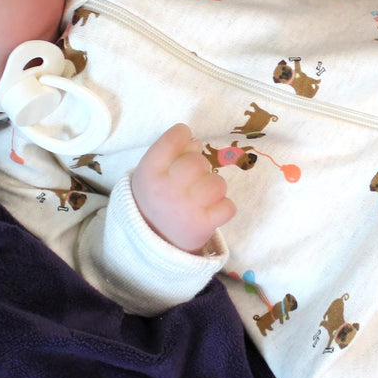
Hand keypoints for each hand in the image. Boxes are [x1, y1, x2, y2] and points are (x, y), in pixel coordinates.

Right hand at [132, 124, 235, 252]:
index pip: (172, 140)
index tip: (185, 139)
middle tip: (192, 177)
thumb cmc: (157, 199)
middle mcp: (165, 190)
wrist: (152, 242)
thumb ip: (171, 153)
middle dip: (200, 166)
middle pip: (197, 161)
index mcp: (149, 173)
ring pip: (217, 183)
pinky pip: (228, 206)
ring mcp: (185, 209)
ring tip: (202, 196)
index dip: (182, 134)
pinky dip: (223, 207)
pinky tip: (210, 210)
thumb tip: (195, 142)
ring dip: (214, 188)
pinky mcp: (202, 226)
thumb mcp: (153, 174)